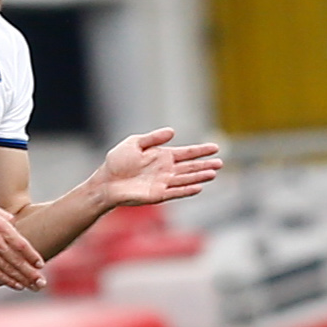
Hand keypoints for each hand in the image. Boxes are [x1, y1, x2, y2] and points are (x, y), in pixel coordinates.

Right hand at [0, 204, 46, 290]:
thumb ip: (4, 215)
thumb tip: (16, 223)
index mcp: (0, 226)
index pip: (21, 243)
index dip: (32, 256)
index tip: (41, 265)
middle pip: (17, 260)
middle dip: (31, 273)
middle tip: (41, 282)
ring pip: (8, 269)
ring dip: (22, 280)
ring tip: (33, 287)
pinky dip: (7, 280)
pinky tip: (17, 285)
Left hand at [97, 128, 222, 207]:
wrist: (106, 181)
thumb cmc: (117, 161)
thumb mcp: (135, 143)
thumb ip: (153, 138)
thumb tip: (173, 132)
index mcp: (162, 156)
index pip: (186, 153)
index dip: (200, 151)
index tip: (215, 147)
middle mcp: (166, 170)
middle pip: (190, 167)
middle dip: (205, 165)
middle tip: (221, 163)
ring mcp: (163, 183)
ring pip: (186, 179)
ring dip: (199, 177)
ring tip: (214, 173)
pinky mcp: (157, 195)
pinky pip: (175, 192)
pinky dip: (186, 190)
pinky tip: (198, 187)